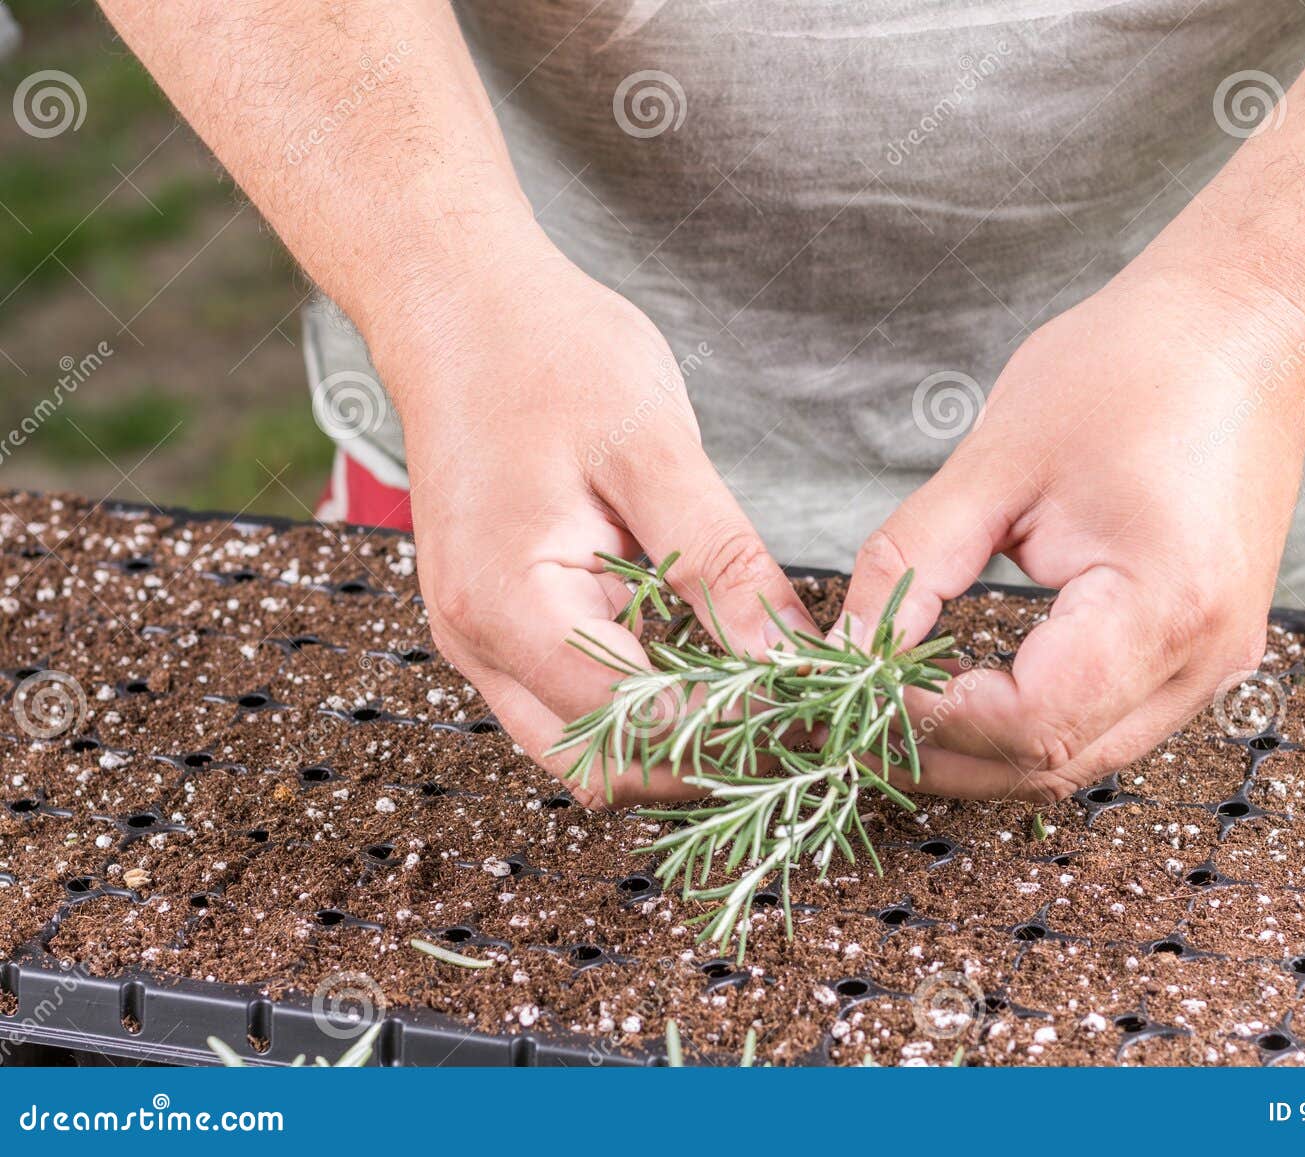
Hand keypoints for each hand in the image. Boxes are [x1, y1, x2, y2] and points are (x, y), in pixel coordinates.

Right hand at [372, 230, 815, 807]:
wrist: (457, 302)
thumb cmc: (548, 354)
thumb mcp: (652, 447)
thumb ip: (720, 562)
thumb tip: (788, 657)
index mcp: (510, 607)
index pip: (638, 724)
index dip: (736, 729)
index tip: (823, 707)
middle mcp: (480, 645)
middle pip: (603, 767)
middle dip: (707, 761)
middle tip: (805, 718)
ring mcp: (482, 640)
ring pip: (588, 744)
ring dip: (677, 737)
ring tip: (771, 696)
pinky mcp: (501, 622)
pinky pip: (576, 696)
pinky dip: (647, 699)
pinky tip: (715, 662)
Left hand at [835, 261, 1304, 801]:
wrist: (1245, 332)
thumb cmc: (1133, 369)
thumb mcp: (998, 457)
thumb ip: (914, 561)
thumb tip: (850, 646)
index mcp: (1164, 606)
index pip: (1029, 722)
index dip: (931, 718)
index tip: (856, 684)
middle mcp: (1204, 660)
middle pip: (1052, 763)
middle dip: (942, 752)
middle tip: (852, 714)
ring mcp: (1214, 665)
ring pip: (1078, 757)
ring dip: (981, 746)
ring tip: (897, 704)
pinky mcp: (1201, 652)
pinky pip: (1104, 722)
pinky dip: (1027, 720)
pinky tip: (967, 688)